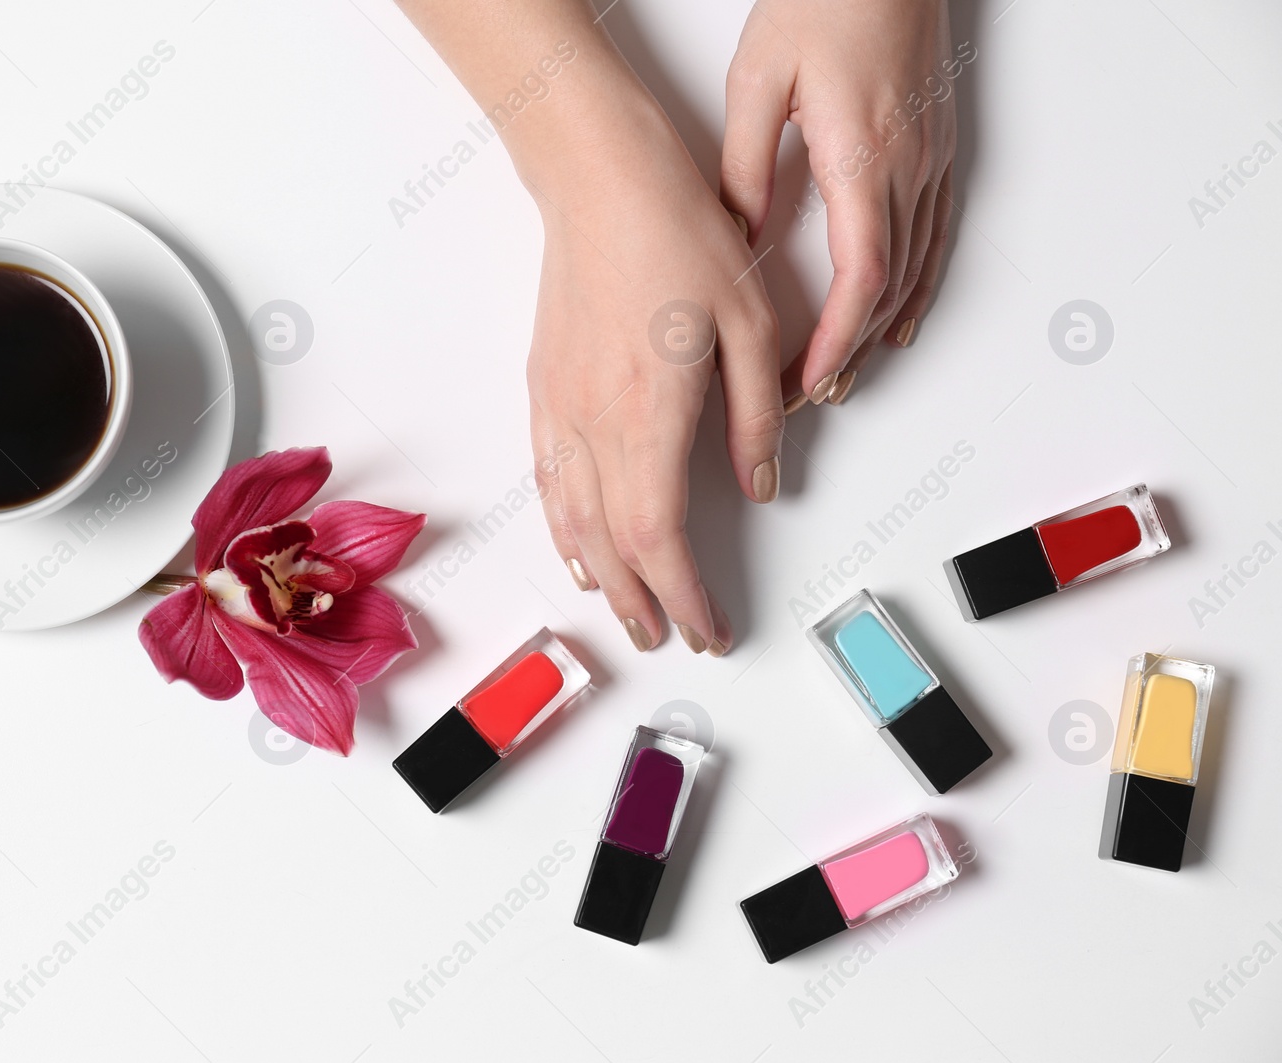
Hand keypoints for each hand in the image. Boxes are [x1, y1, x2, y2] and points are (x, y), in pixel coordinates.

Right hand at [526, 96, 781, 654]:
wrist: (600, 183)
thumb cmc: (677, 237)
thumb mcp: (750, 324)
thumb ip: (756, 417)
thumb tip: (761, 485)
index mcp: (650, 414)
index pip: (660, 535)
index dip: (683, 595)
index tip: (708, 627)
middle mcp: (593, 423)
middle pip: (612, 544)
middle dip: (642, 600)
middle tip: (668, 636)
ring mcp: (559, 409)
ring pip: (572, 520)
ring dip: (601, 576)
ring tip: (625, 611)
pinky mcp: (543, 390)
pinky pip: (547, 481)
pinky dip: (562, 527)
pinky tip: (576, 547)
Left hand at [722, 0, 960, 404]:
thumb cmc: (824, 2)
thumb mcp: (758, 80)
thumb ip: (746, 163)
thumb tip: (736, 232)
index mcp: (861, 156)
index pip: (860, 275)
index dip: (837, 340)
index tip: (809, 380)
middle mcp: (906, 168)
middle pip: (885, 288)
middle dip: (847, 352)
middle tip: (808, 395)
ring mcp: (929, 162)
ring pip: (913, 270)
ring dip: (877, 331)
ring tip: (842, 376)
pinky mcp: (934, 152)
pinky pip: (934, 238)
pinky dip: (916, 290)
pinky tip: (898, 321)